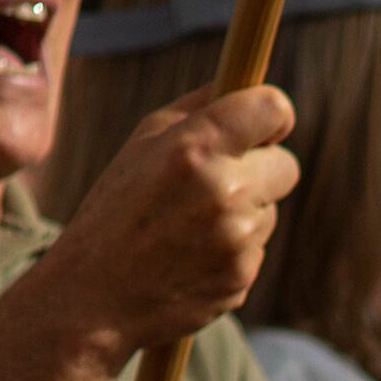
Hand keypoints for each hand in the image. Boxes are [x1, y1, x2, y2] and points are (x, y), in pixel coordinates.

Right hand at [27, 87, 298, 369]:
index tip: (264, 125)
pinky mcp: (242, 276)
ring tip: (189, 226)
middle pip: (287, 164)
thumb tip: (242, 83)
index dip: (273, 116)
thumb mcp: (142, 142)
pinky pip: (257, 247)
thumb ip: (198, 109)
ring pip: (270, 209)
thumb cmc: (116, 208)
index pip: (274, 109)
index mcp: (195, 146)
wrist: (94, 296)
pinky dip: (233, 249)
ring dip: (244, 212)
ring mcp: (237, 237)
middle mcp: (224, 189)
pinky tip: (191, 256)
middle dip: (262, 168)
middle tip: (220, 180)